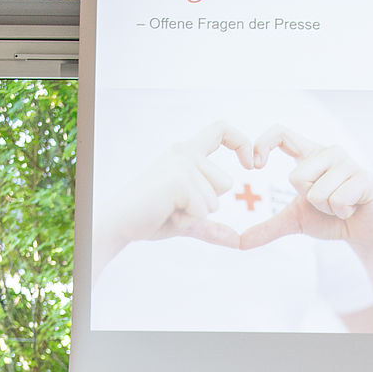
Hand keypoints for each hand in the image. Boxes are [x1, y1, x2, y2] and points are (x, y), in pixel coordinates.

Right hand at [94, 122, 252, 274]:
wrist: (120, 224)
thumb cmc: (150, 218)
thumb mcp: (188, 219)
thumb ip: (212, 226)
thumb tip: (238, 241)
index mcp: (186, 153)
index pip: (221, 130)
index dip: (242, 142)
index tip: (252, 164)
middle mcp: (184, 152)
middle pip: (226, 183)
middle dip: (208, 205)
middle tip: (176, 206)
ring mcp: (181, 163)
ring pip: (216, 199)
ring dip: (197, 213)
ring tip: (169, 207)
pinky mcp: (179, 179)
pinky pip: (205, 209)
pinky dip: (189, 218)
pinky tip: (167, 211)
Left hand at [240, 126, 372, 250]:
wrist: (363, 233)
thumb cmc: (330, 219)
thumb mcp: (295, 220)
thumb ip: (268, 227)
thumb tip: (239, 243)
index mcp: (310, 154)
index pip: (281, 133)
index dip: (263, 143)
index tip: (255, 166)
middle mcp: (330, 152)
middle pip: (296, 176)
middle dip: (308, 200)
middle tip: (326, 203)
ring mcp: (349, 163)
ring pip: (318, 192)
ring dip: (327, 209)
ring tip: (340, 206)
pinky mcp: (365, 177)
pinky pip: (338, 199)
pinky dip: (341, 212)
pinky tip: (352, 208)